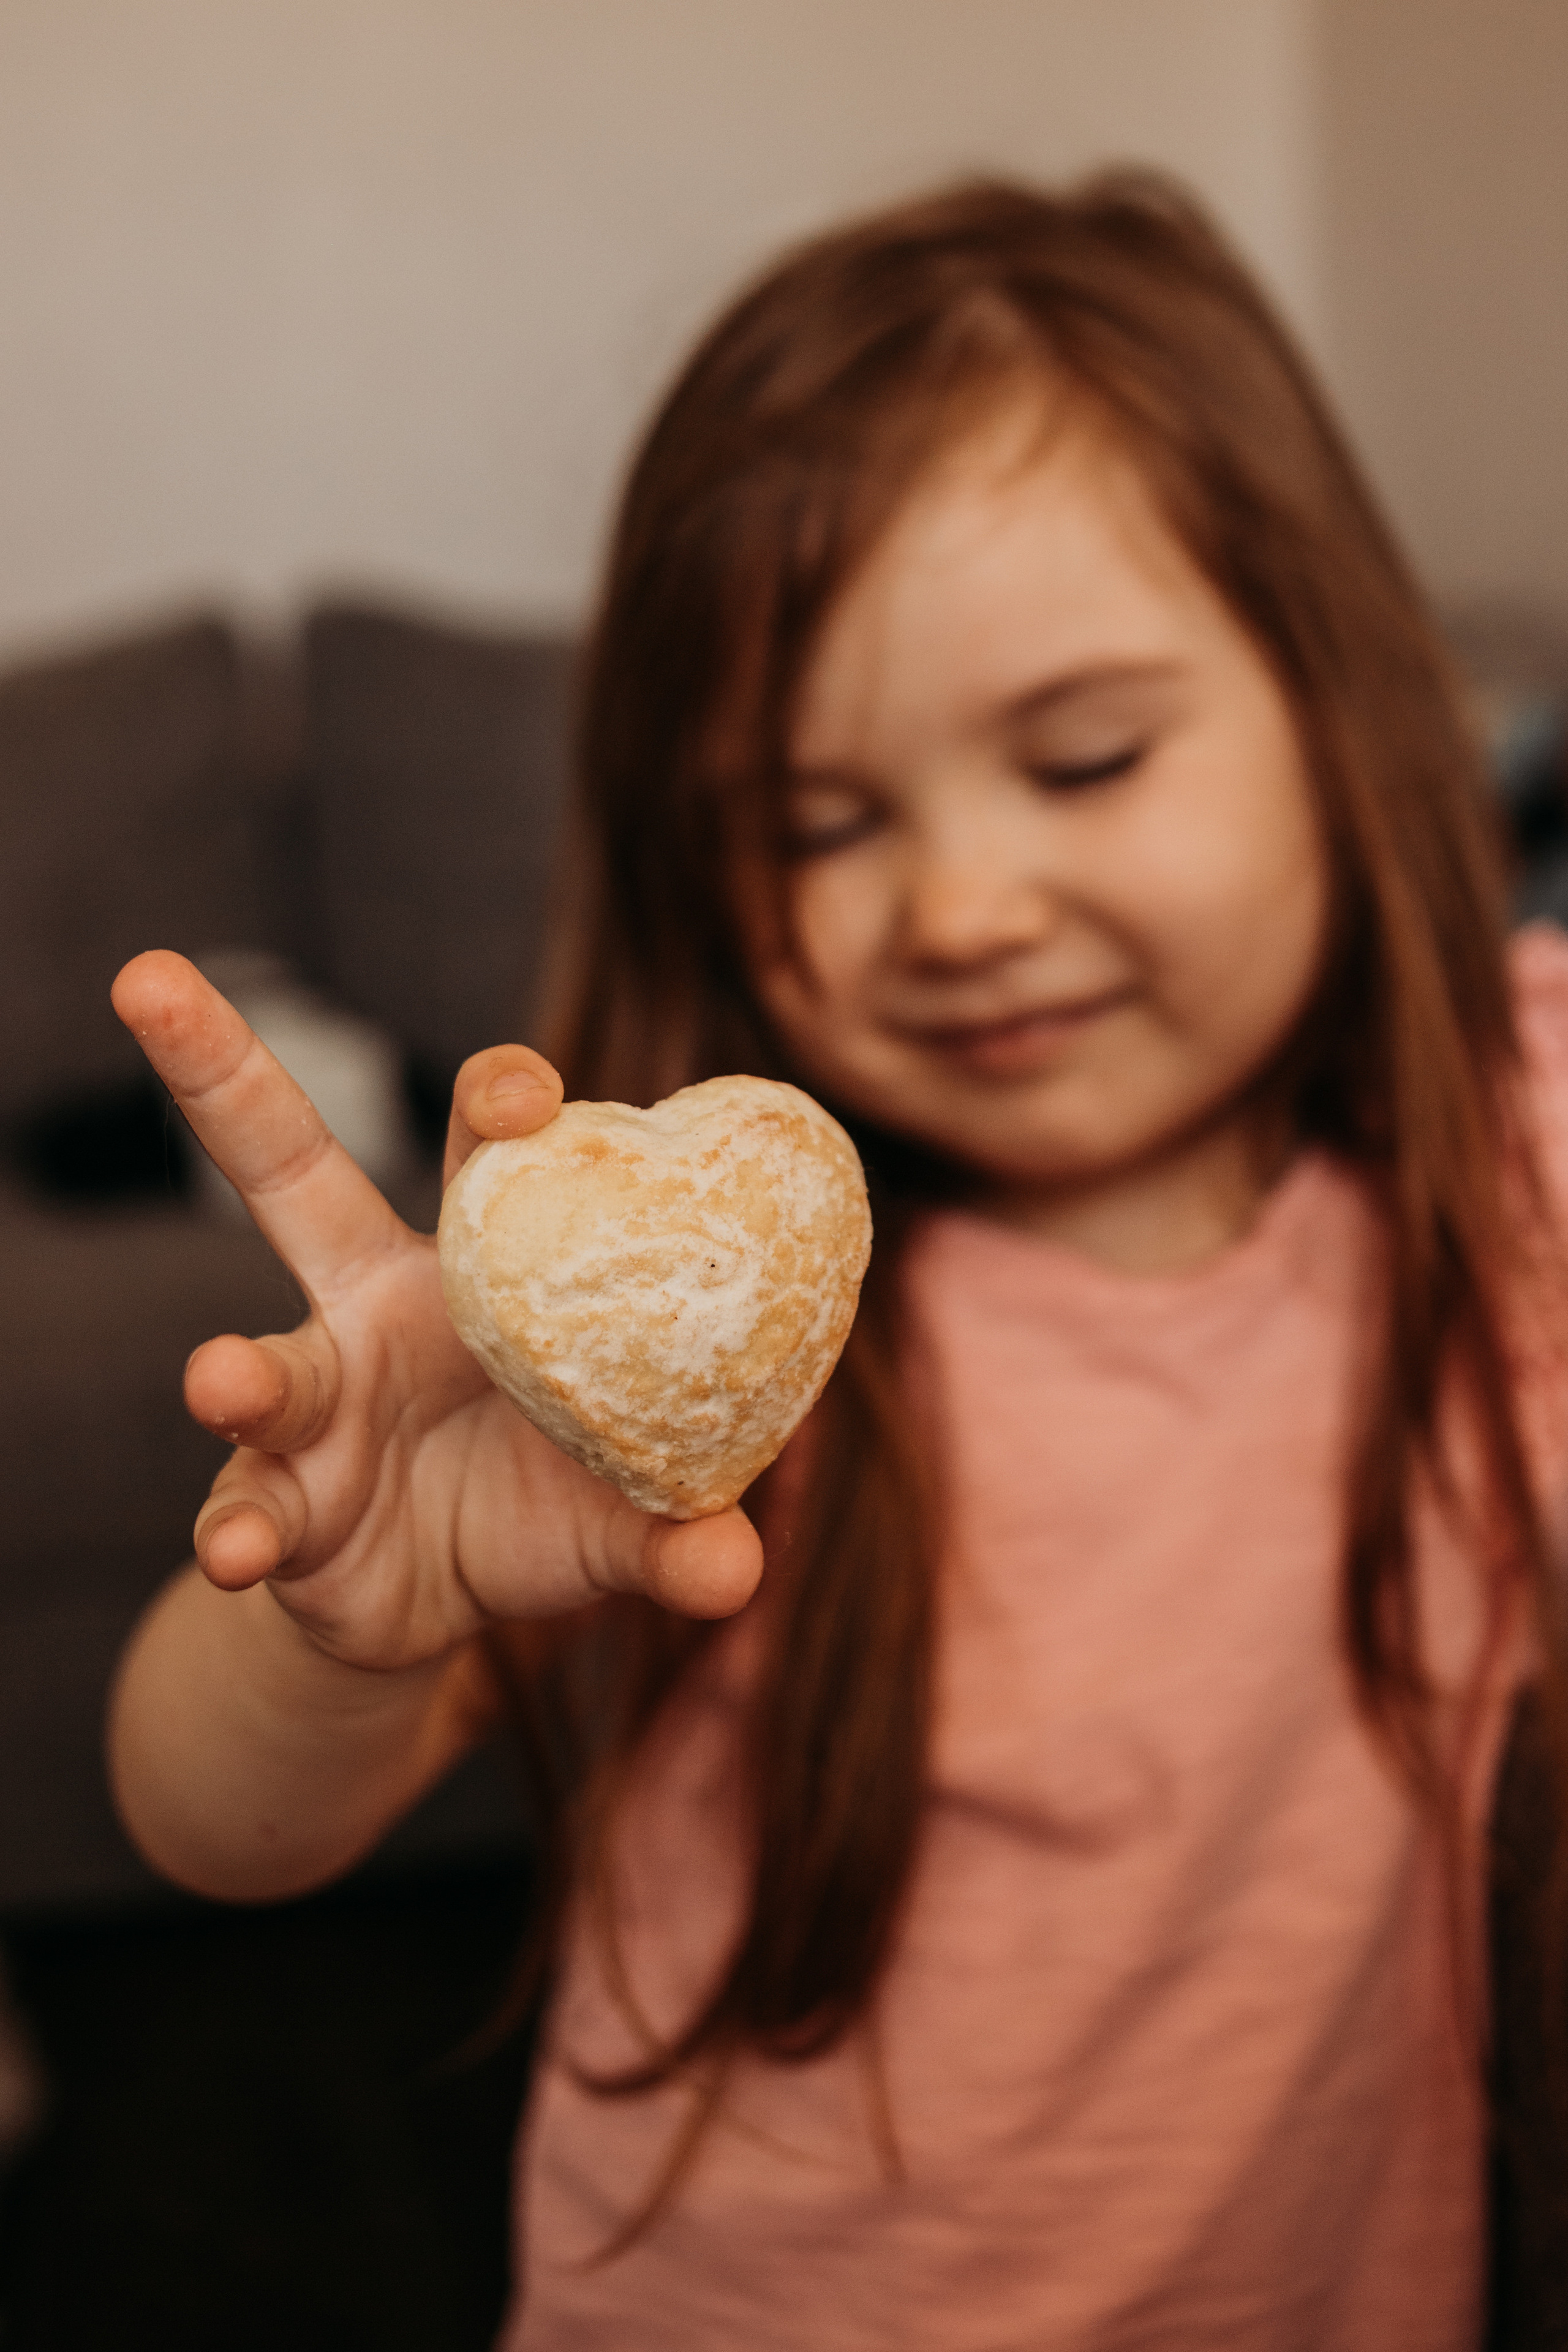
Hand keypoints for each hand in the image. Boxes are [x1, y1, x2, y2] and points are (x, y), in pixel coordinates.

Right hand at [112, 954, 762, 1674]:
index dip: (500, 1099)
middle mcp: (371, 1306)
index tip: (523, 1093)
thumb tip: (736, 1569)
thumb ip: (673, 1533)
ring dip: (240, 1375)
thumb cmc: (540, 1502)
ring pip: (265, 1364)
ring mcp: (312, 1399)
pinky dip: (240, 1533)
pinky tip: (240, 1553)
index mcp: (478, 1272)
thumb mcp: (619, 1515)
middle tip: (149, 983)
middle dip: (222, 1073)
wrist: (437, 1603)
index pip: (482, 1150)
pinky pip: (247, 1507)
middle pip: (291, 1171)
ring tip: (221, 1382)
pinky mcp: (272, 1499)